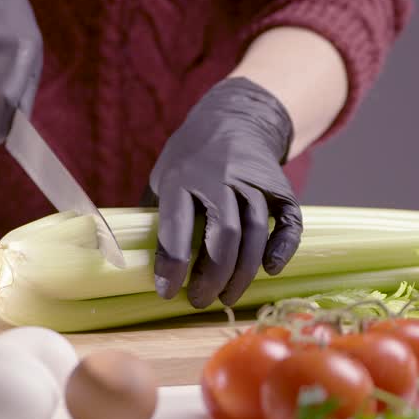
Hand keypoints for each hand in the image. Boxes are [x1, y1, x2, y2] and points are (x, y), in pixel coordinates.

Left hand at [145, 77, 302, 307]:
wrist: (234, 118)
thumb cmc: (190, 158)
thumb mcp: (162, 175)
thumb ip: (154, 213)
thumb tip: (131, 260)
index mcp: (182, 177)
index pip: (177, 226)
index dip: (173, 264)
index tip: (167, 292)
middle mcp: (220, 177)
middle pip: (223, 232)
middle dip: (212, 275)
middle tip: (201, 300)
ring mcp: (253, 181)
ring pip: (255, 230)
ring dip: (243, 271)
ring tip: (228, 297)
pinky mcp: (280, 187)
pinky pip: (288, 220)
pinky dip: (283, 247)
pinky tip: (271, 269)